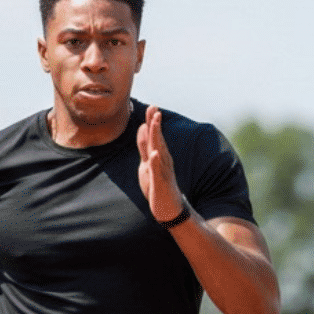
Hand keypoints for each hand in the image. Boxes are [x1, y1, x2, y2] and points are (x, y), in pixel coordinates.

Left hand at [136, 106, 184, 223]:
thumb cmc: (158, 185)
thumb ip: (145, 147)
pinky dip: (155, 162)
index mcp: (159, 156)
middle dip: (155, 124)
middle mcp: (162, 160)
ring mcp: (162, 171)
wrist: (170, 208)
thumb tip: (143, 127)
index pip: (154, 136)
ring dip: (156, 137)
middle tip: (154, 107)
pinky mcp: (160, 183)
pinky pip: (157, 171)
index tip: (151, 106)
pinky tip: (154, 154)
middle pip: (157, 139)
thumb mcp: (148, 164)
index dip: (152, 122)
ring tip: (154, 123)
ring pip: (158, 151)